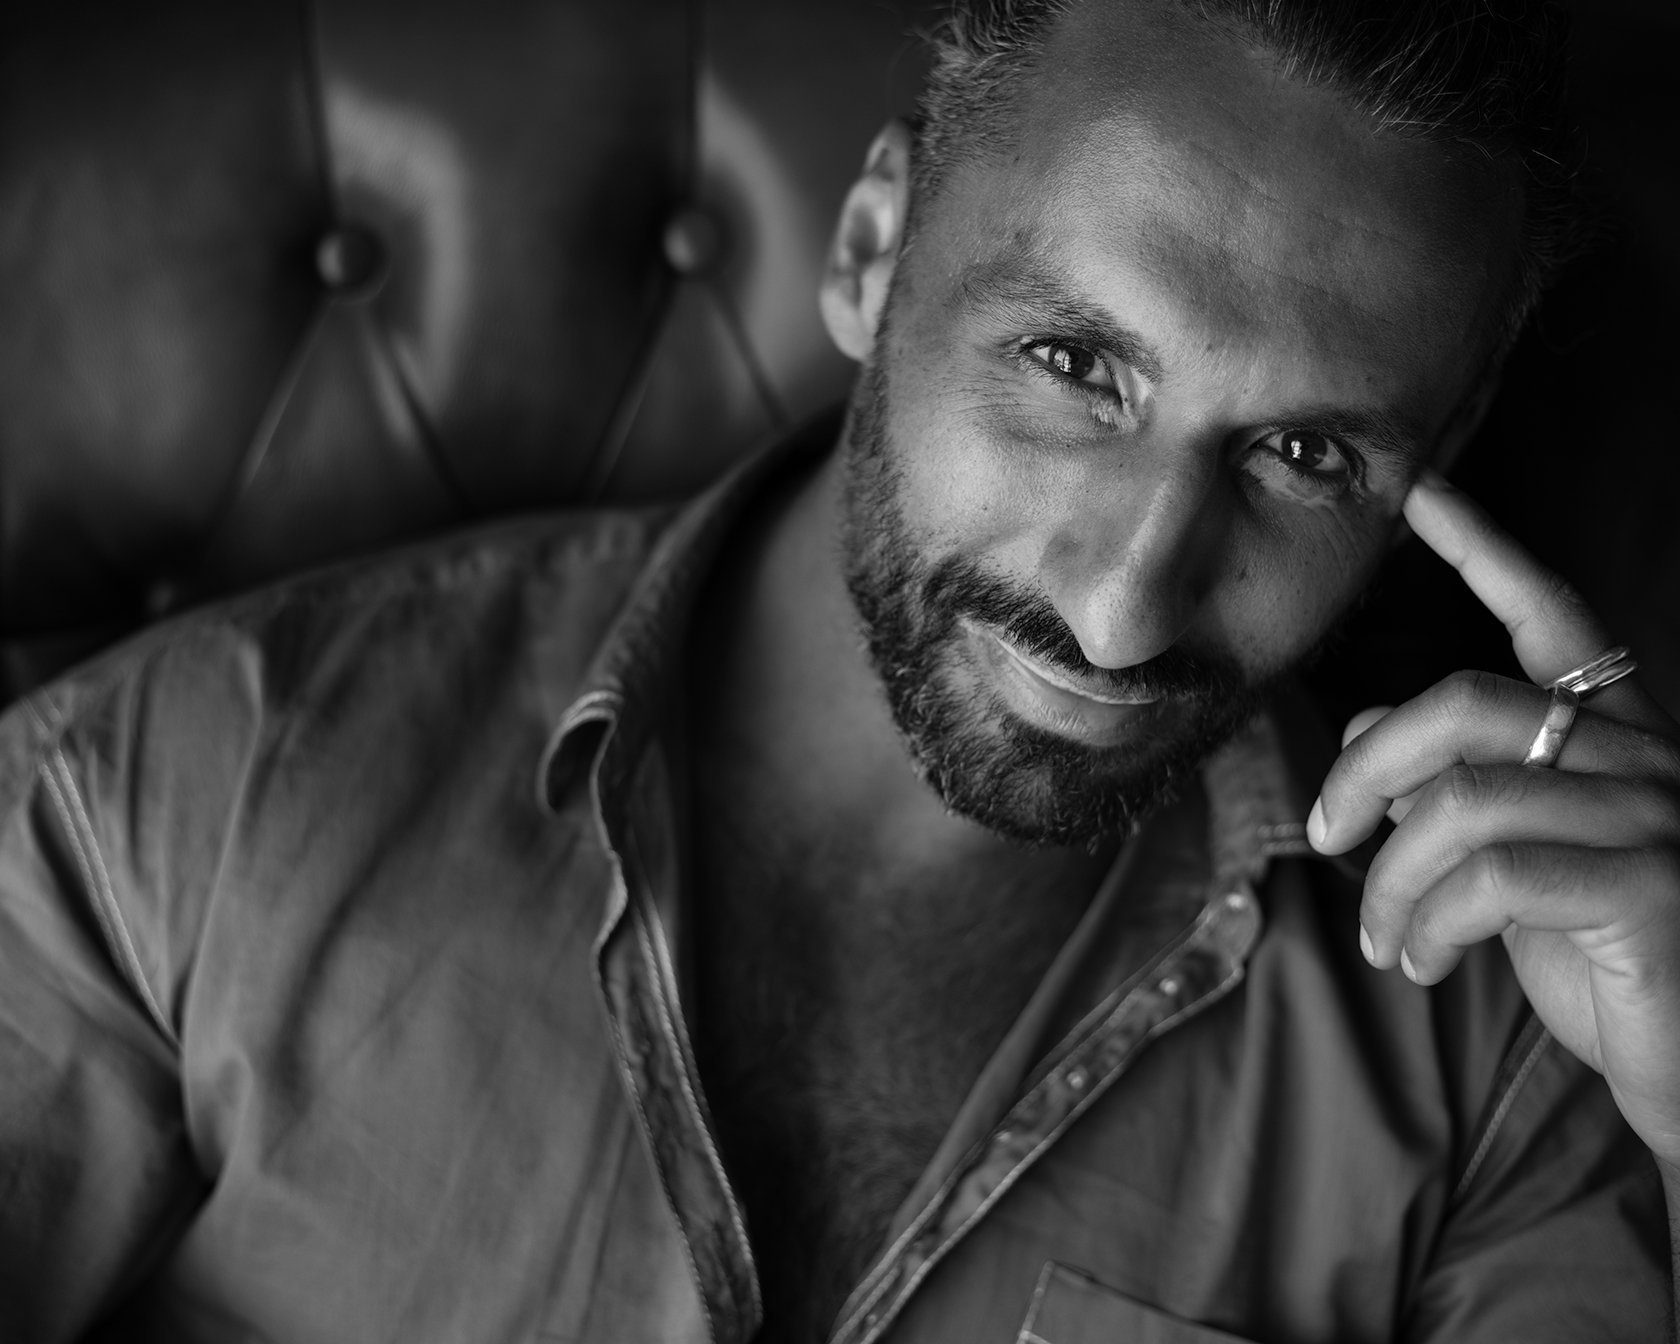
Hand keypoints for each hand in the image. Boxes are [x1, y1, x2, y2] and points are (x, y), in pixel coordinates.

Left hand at [1307, 469, 1679, 1166]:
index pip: (1554, 616)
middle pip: (1464, 704)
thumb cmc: (1599, 958)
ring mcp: (1653, 821)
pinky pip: (1490, 878)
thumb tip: (1361, 726)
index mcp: (1613, 737)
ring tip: (1381, 938)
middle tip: (1325, 836)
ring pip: (1462, 800)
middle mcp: (1644, 758)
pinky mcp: (1648, 892)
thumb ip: (1450, 787)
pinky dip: (1425, 924)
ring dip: (1388, 879)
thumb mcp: (1509, 862)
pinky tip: (1418, 963)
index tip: (1420, 493)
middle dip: (1365, 767)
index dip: (1486, 551)